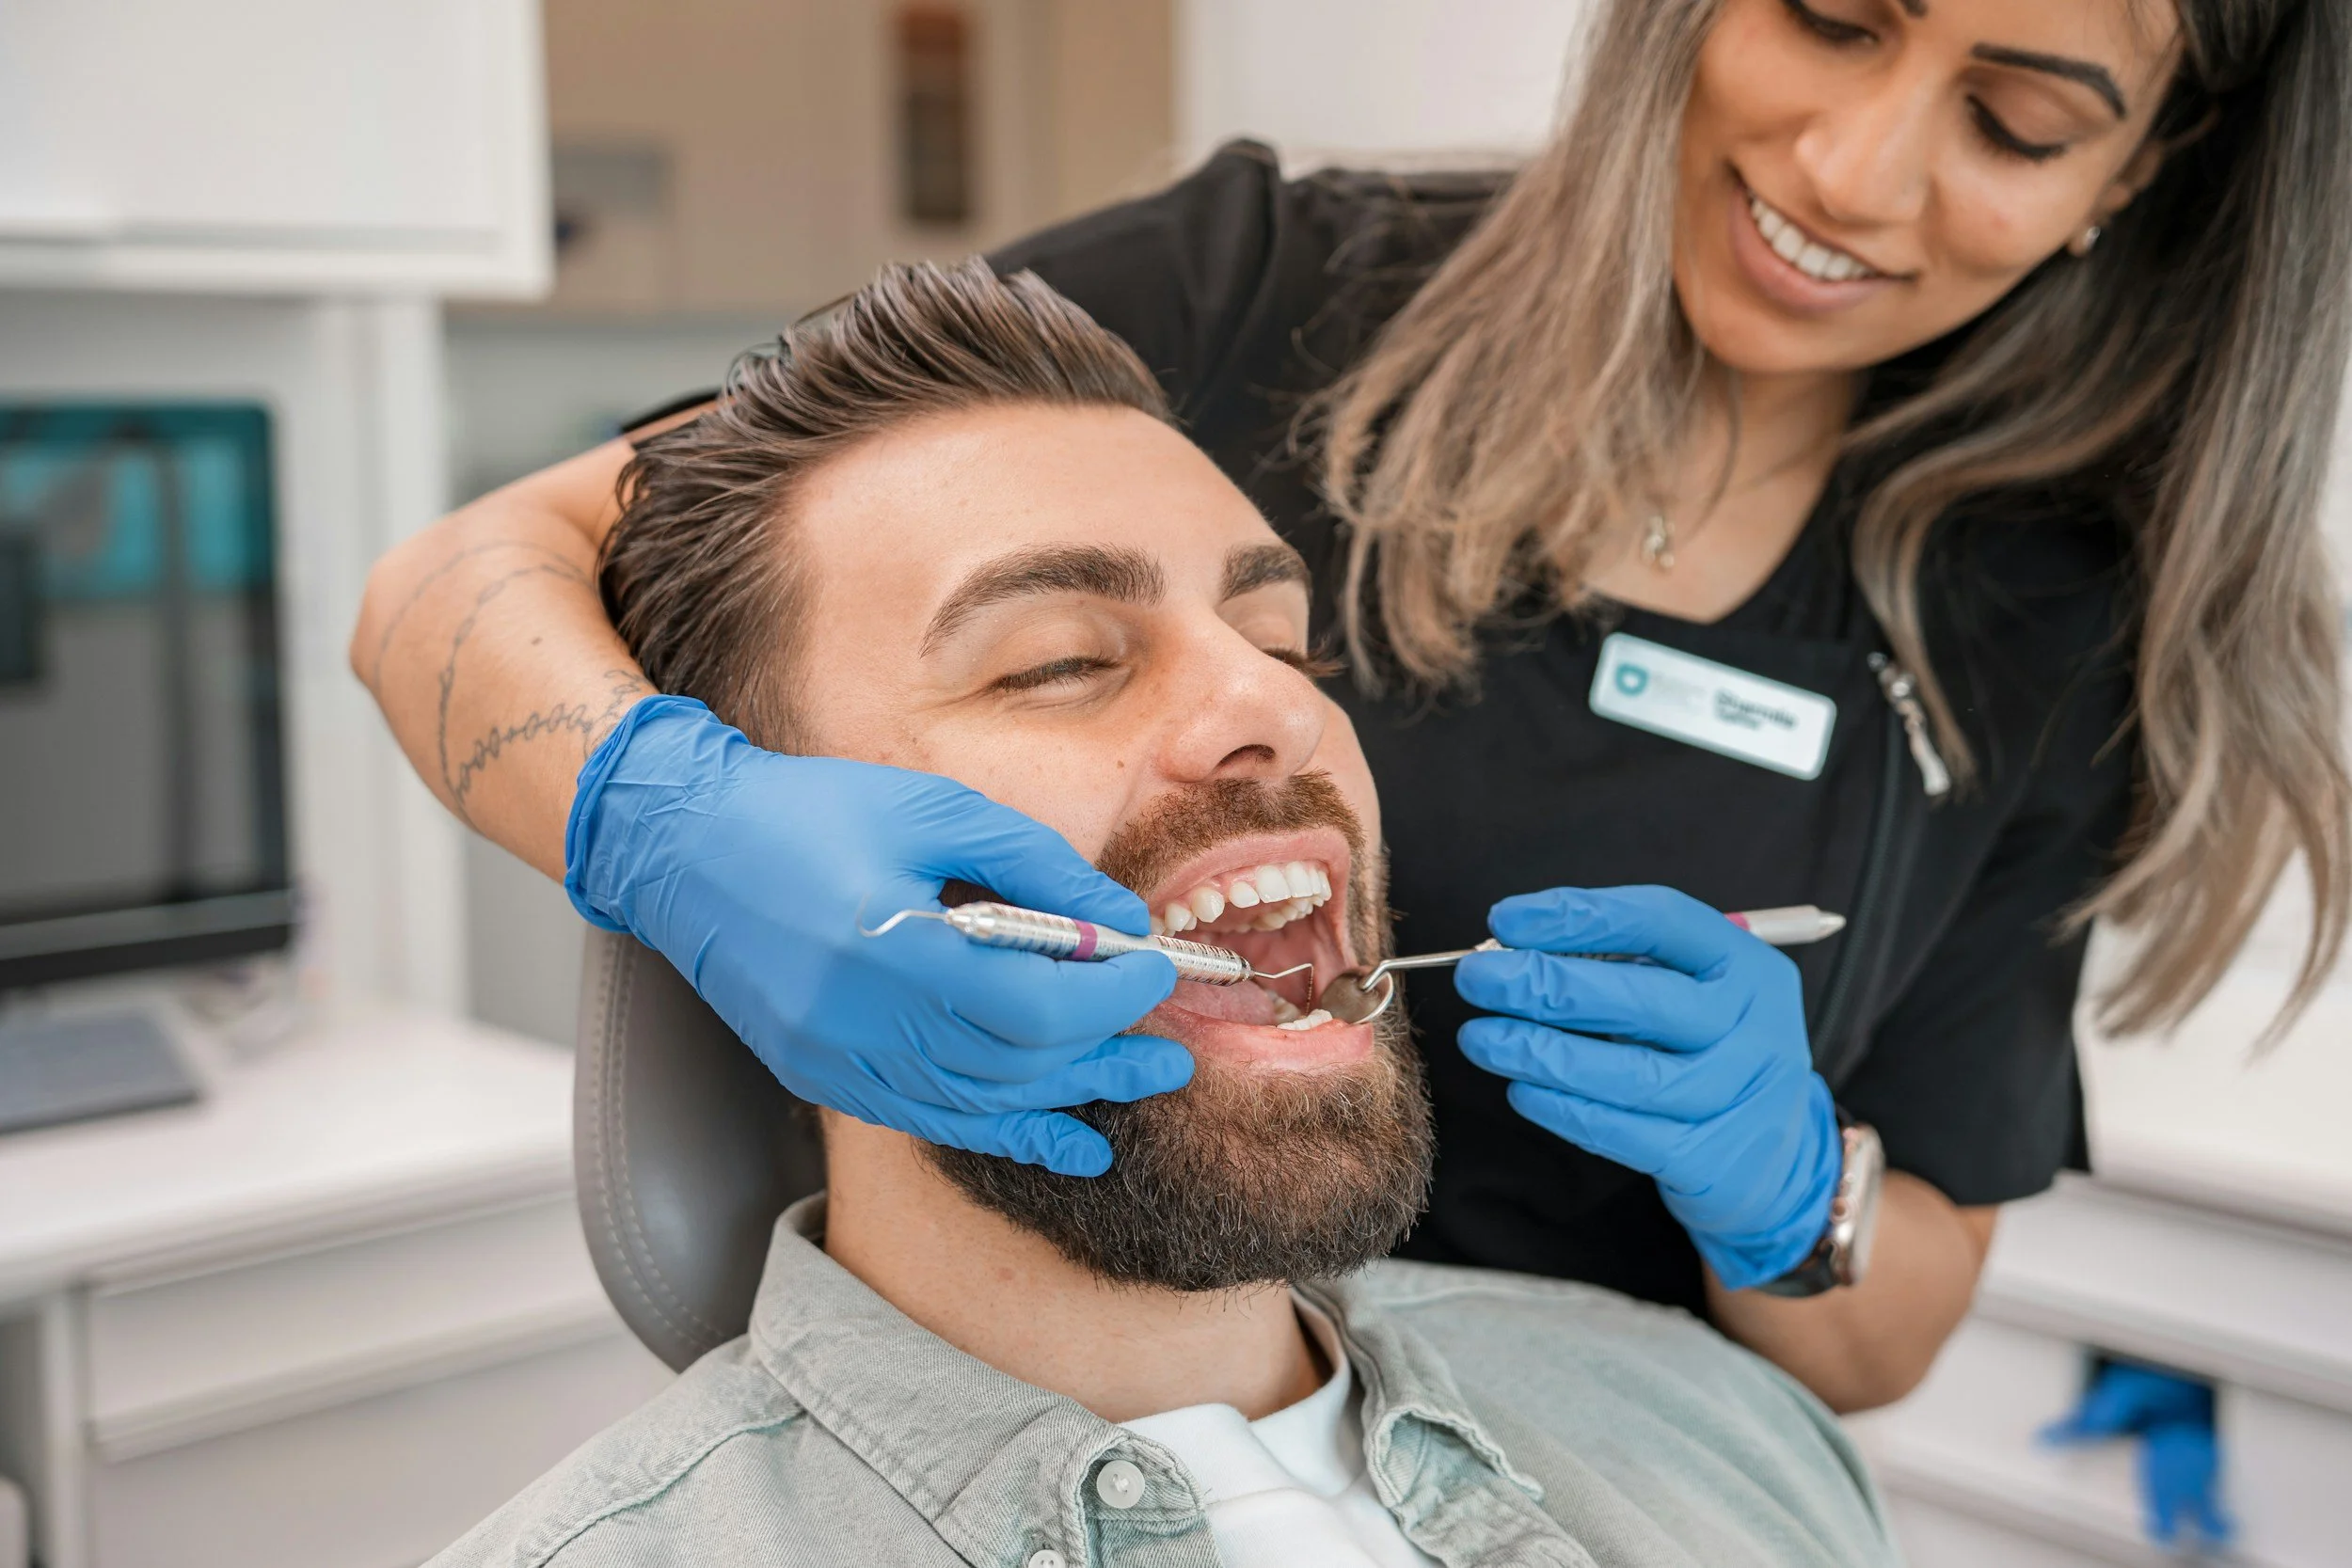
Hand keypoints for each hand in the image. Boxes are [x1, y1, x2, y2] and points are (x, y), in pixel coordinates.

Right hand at [564, 696, 1187, 1175]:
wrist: (684, 847)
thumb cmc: (809, 811)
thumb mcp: (934, 809)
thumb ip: (1035, 866)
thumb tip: (1123, 923)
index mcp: (889, 947)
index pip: (1033, 1002)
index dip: (1111, 997)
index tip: (1160, 972)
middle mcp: (860, 1022)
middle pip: (1015, 1064)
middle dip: (1106, 1056)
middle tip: (1175, 1053)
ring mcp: (837, 1060)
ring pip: (980, 1105)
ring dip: (1067, 1098)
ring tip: (1136, 1085)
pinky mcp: (824, 1077)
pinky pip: (933, 1119)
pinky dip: (1005, 1129)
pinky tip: (1064, 1137)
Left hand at [1453, 885, 1840, 1290]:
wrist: (1773, 1158)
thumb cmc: (1705, 1051)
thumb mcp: (1688, 989)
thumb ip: (1618, 963)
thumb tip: (1514, 950)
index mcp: (1745, 965)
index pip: (1659, 921)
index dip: (1577, 916)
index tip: (1504, 919)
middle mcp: (1755, 1026)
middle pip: (1642, 999)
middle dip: (1545, 985)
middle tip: (1478, 979)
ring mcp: (1738, 1096)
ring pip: (1631, 1074)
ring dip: (1542, 1053)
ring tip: (1482, 1038)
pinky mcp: (1712, 1160)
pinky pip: (1625, 1133)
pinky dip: (1564, 1110)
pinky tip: (1522, 1089)